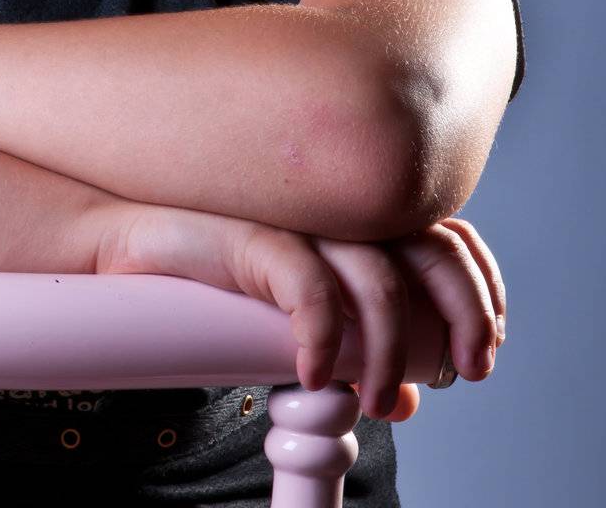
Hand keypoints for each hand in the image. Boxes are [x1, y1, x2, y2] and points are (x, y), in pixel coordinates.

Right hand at [96, 204, 503, 421]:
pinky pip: (307, 286)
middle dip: (465, 313)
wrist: (121, 233)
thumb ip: (354, 343)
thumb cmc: (209, 270)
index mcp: (355, 209)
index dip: (480, 287)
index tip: (484, 348)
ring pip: (378, 277)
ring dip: (390, 353)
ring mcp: (296, 213)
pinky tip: (315, 375)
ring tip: (376, 402)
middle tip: (468, 371)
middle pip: (433, 244)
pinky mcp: (252, 231)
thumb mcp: (294, 312)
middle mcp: (336, 203)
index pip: (446, 234)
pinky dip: (323, 337)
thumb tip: (410, 399)